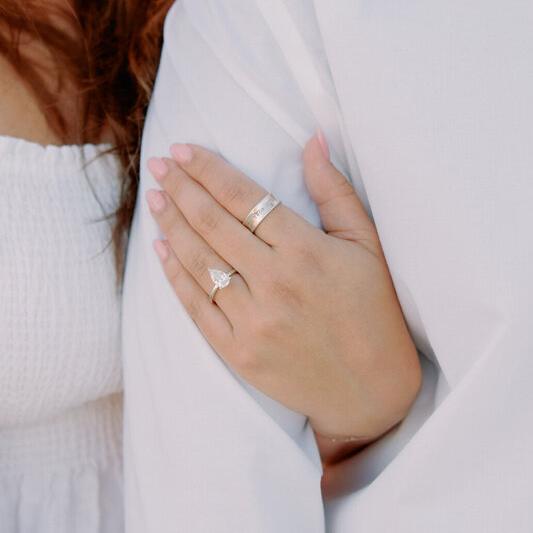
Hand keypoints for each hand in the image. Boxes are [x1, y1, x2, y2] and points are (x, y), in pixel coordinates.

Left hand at [145, 135, 421, 452]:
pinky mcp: (238, 353)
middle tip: (160, 164)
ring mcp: (253, 320)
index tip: (183, 149)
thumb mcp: (367, 245)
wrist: (372, 392)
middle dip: (181, 188)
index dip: (208, 170)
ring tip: (156, 198)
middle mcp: (275, 282)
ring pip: (199, 261)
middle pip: (213, 223)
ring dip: (172, 225)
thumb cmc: (376, 311)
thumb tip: (312, 140)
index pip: (243, 197)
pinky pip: (196, 306)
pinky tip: (162, 249)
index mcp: (307, 250)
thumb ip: (335, 191)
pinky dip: (175, 275)